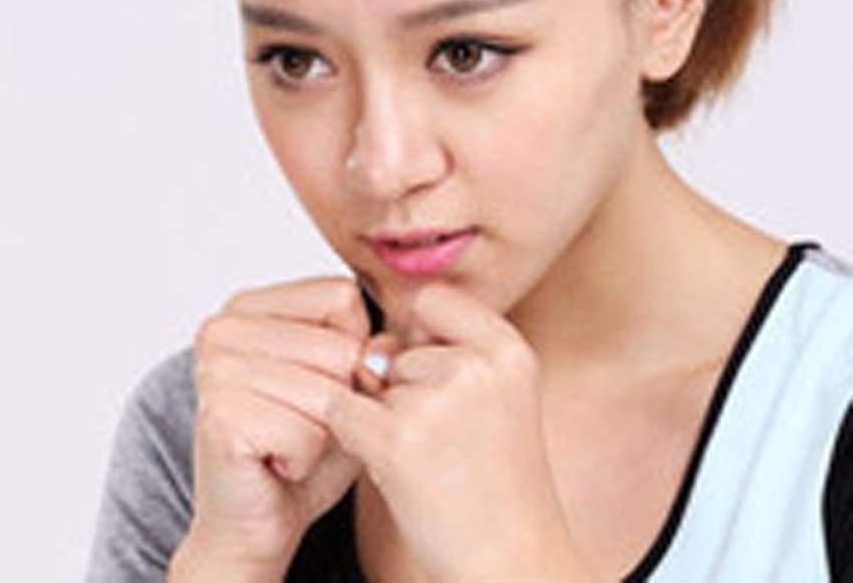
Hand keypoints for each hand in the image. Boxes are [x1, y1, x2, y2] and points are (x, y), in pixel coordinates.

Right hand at [185, 274, 372, 573]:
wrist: (253, 524)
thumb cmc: (301, 449)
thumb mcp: (348, 384)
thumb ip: (369, 351)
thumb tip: (383, 348)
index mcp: (249, 305)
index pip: (340, 295)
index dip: (354, 347)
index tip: (324, 383)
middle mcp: (223, 328)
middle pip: (339, 347)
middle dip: (342, 398)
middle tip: (304, 424)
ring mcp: (215, 369)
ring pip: (328, 392)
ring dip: (326, 432)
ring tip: (291, 442)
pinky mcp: (219, 417)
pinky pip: (307, 433)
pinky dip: (306, 460)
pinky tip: (277, 465)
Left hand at [330, 282, 596, 581]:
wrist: (511, 563)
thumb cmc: (499, 486)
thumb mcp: (496, 398)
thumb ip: (441, 354)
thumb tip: (373, 345)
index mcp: (508, 350)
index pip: (435, 298)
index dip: (421, 335)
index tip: (434, 375)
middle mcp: (477, 366)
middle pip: (397, 346)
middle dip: (400, 388)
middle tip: (441, 440)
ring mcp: (438, 401)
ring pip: (368, 380)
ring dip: (381, 417)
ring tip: (427, 460)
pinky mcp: (398, 440)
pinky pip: (342, 412)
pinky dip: (353, 438)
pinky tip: (393, 470)